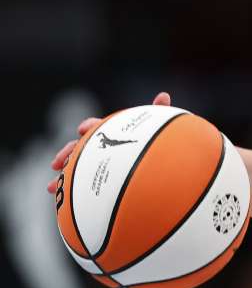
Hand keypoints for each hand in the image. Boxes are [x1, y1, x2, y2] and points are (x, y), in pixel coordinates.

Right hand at [46, 92, 171, 193]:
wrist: (158, 167)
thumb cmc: (158, 143)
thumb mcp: (157, 128)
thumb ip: (159, 112)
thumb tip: (164, 95)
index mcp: (112, 131)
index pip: (98, 125)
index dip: (90, 126)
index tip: (83, 129)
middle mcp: (101, 146)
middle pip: (80, 146)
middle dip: (68, 152)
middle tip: (58, 161)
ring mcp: (97, 161)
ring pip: (74, 165)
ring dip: (62, 173)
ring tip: (52, 185)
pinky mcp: (95, 176)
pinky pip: (77, 180)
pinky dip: (64, 185)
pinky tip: (54, 192)